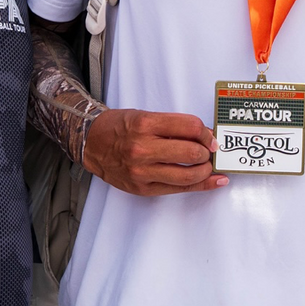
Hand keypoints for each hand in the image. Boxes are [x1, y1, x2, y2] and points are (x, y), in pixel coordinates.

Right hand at [82, 108, 228, 195]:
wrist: (91, 143)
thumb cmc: (119, 127)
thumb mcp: (146, 116)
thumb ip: (173, 125)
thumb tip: (204, 136)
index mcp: (145, 124)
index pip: (189, 126)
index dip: (206, 132)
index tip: (210, 136)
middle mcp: (143, 149)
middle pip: (191, 152)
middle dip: (207, 152)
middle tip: (210, 150)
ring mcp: (142, 172)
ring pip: (188, 175)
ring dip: (206, 170)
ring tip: (209, 165)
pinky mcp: (142, 189)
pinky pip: (178, 189)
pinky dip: (200, 186)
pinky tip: (213, 181)